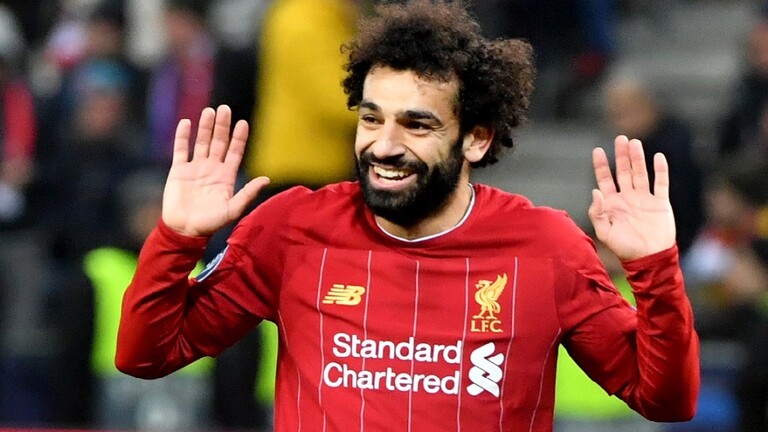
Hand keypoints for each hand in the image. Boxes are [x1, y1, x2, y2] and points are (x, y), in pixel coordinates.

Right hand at [162, 105, 269, 236]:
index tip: (243, 122)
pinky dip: (183, 136)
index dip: (239, 138)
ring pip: (201, 142)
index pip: (235, 152)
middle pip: (219, 142)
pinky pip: (181, 149)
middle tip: (225, 109)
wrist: (184, 230)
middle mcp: (212, 168)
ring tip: (209, 111)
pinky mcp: (179, 170)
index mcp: (226, 176)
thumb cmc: (210, 223)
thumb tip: (266, 179)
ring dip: (205, 127)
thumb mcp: (233, 209)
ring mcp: (195, 168)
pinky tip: (186, 123)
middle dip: (222, 126)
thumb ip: (248, 194)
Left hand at [588, 135, 675, 260]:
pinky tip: (658, 157)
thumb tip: (595, 191)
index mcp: (613, 203)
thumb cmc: (625, 248)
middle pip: (623, 171)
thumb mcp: (605, 233)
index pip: (605, 180)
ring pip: (640, 173)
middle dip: (621, 155)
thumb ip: (597, 213)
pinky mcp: (661, 203)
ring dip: (638, 158)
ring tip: (634, 142)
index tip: (597, 150)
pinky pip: (661, 183)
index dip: (601, 165)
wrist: (650, 258)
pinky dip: (660, 170)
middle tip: (620, 138)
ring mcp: (645, 199)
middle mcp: (628, 197)